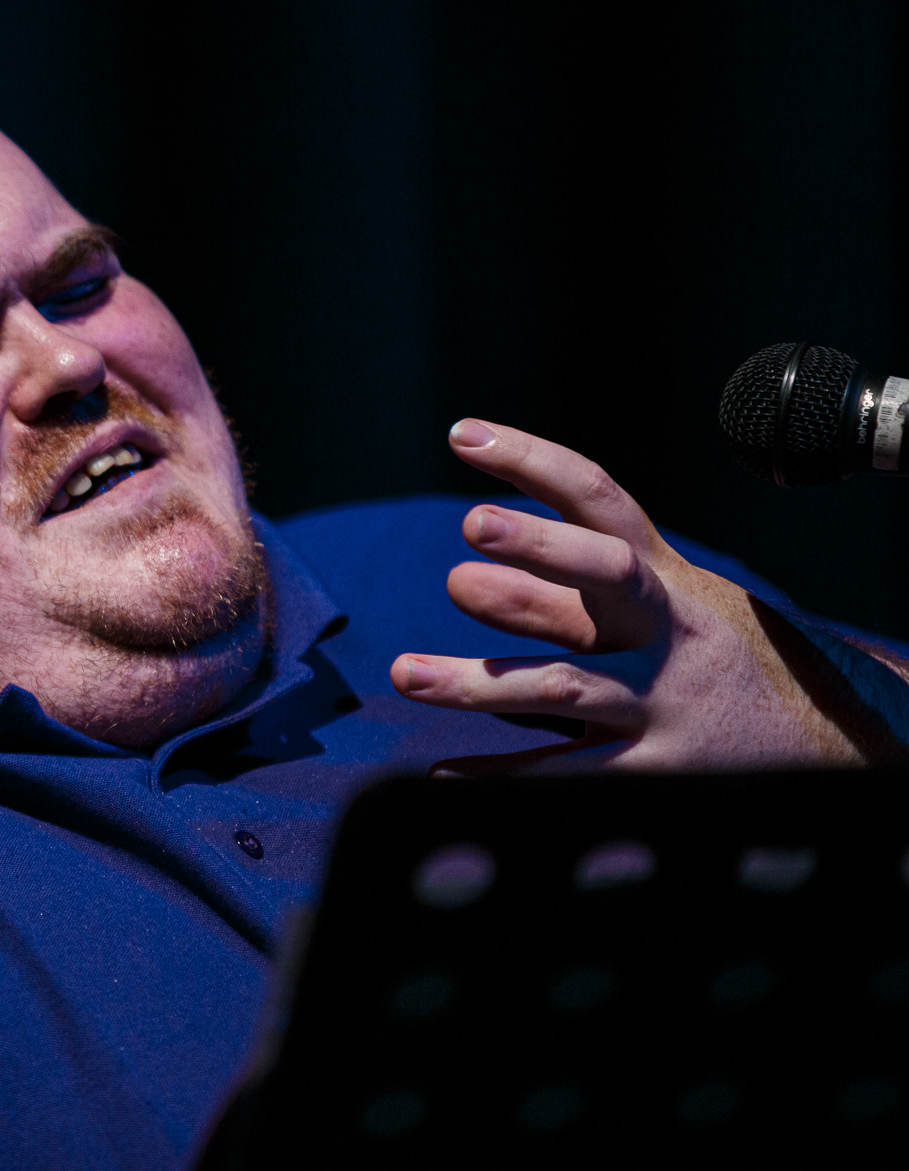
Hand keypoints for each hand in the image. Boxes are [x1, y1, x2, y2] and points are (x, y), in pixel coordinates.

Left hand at [389, 419, 873, 774]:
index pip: (596, 499)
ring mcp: (661, 699)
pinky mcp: (655, 767)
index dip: (532, 460)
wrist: (821, 738)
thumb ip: (557, 596)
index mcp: (660, 577)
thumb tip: (465, 572)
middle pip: (606, 575)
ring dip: (480, 681)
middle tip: (471, 527)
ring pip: (565, 685)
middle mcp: (664, 628)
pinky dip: (502, 775)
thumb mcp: (646, 613)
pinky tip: (444, 776)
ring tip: (404, 672)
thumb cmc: (700, 658)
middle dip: (541, 546)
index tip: (462, 433)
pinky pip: (568, 773)